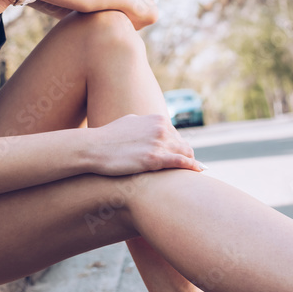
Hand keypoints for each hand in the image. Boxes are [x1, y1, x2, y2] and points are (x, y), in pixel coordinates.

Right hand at [90, 113, 204, 175]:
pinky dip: (191, 166)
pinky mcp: (154, 159)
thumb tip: (150, 126)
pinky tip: (198, 171)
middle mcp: (160, 128)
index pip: (176, 135)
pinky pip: (180, 162)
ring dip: (191, 163)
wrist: (93, 147)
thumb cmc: (108, 137)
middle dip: (187, 156)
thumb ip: (144, 125)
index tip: (182, 157)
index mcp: (157, 119)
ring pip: (185, 153)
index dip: (179, 147)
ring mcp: (158, 142)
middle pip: (183, 144)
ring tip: (196, 172)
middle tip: (191, 168)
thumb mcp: (129, 122)